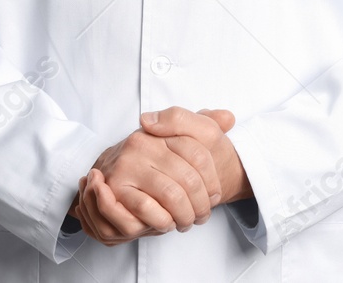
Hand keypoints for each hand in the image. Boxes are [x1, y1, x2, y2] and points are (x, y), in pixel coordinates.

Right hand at [69, 109, 236, 245]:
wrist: (113, 172)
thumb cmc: (154, 159)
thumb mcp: (180, 137)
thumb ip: (205, 126)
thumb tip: (228, 118)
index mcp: (160, 129)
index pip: (198, 153)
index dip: (212, 179)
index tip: (215, 195)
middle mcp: (142, 143)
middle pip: (188, 178)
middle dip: (201, 203)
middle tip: (202, 215)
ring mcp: (126, 165)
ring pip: (171, 195)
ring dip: (184, 216)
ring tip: (187, 222)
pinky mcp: (114, 188)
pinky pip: (146, 209)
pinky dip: (162, 221)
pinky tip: (167, 224)